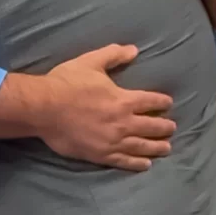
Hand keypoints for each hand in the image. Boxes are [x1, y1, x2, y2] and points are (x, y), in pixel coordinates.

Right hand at [39, 44, 175, 171]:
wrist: (44, 109)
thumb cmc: (66, 83)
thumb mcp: (90, 62)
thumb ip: (113, 55)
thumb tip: (134, 50)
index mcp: (123, 99)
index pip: (151, 101)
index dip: (162, 102)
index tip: (168, 103)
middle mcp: (123, 122)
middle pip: (152, 126)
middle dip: (164, 127)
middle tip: (172, 128)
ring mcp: (113, 141)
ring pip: (142, 146)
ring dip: (157, 147)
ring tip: (166, 148)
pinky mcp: (100, 155)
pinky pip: (125, 161)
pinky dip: (138, 163)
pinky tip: (146, 164)